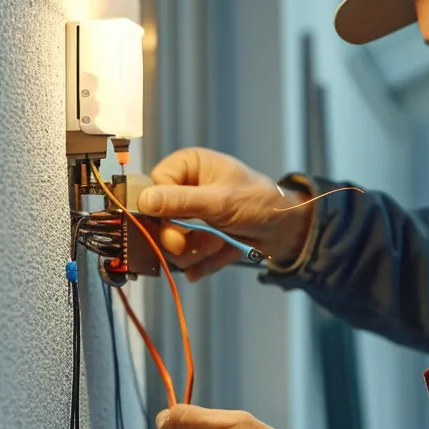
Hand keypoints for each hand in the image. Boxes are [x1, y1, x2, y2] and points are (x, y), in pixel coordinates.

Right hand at [138, 148, 312, 279]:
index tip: (173, 225)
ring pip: (169, 244)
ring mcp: (187, 217)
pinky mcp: (194, 239)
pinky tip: (220, 252)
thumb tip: (145, 200)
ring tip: (219, 242)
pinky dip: (202, 262)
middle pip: (156, 221)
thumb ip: (181, 201)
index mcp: (186, 167)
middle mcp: (182, 190)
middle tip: (194, 243)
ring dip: (195, 251)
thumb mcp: (220, 200)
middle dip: (179, 238)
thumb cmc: (259, 201)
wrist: (283, 229)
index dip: (158, 209)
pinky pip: (185, 258)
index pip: (151, 187)